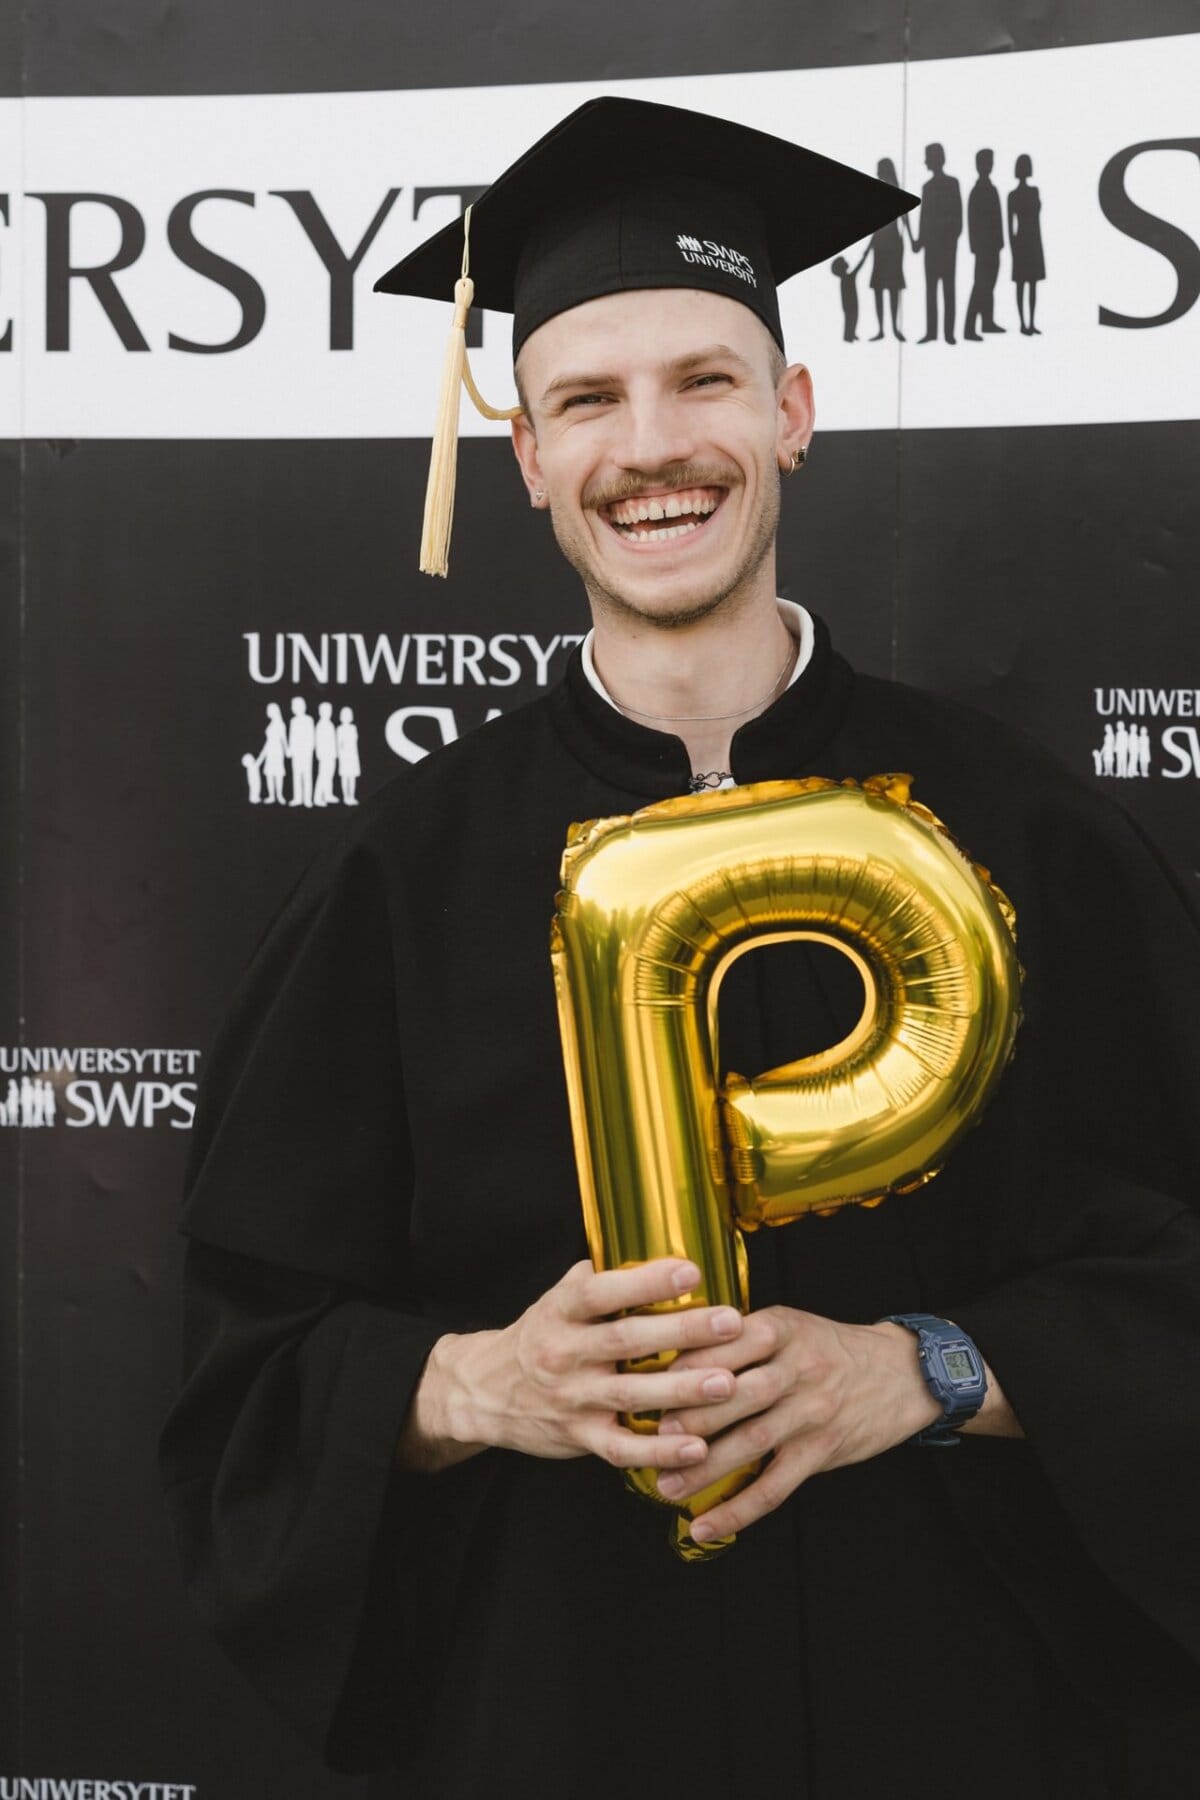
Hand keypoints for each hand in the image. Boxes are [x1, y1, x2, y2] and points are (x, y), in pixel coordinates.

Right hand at [397, 1258, 745, 1475]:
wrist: (484, 1392)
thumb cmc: (537, 1336)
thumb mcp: (556, 1298)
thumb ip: (599, 1277)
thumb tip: (651, 1247)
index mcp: (561, 1311)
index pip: (603, 1292)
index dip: (646, 1282)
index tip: (691, 1272)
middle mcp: (564, 1353)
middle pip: (625, 1341)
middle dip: (682, 1331)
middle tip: (731, 1322)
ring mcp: (572, 1399)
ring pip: (630, 1396)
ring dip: (681, 1390)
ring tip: (727, 1383)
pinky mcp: (579, 1438)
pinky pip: (622, 1448)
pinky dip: (660, 1452)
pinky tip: (697, 1448)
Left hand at [652, 1309, 943, 1542]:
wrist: (903, 1372)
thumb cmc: (830, 1348)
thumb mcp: (791, 1325)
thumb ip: (741, 1338)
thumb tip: (673, 1357)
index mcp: (781, 1328)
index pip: (726, 1341)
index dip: (686, 1362)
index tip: (649, 1379)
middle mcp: (798, 1367)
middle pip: (737, 1393)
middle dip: (689, 1416)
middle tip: (649, 1436)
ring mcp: (812, 1411)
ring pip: (753, 1441)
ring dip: (705, 1468)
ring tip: (666, 1486)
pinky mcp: (823, 1450)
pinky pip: (776, 1486)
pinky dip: (739, 1509)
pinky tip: (708, 1524)